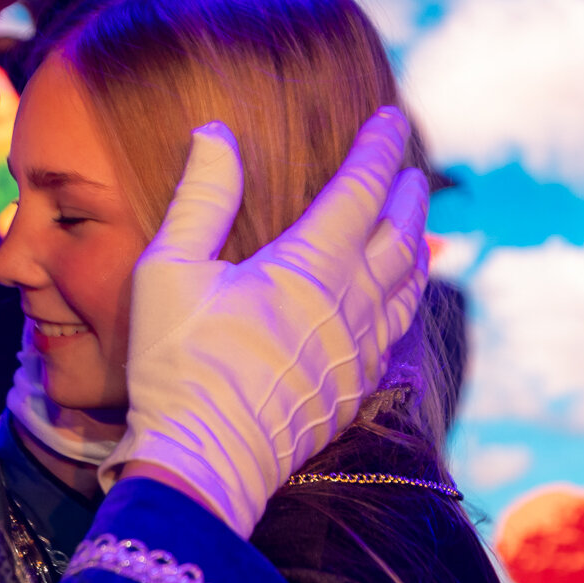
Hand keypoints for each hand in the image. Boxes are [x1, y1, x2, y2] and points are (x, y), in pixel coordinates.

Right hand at [103, 108, 429, 536]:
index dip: (378, 151)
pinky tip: (395, 302)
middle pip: (399, 236)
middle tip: (410, 170)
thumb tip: (217, 134)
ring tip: (415, 228)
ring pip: (407, 287)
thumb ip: (200, 197)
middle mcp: (348, 305)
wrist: (203, 463)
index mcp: (308, 267)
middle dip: (406, 196)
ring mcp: (358, 352)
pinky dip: (404, 301)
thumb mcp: (168, 271)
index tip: (390, 119)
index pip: (360, 191)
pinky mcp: (354, 390)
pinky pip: (395, 333)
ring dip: (415, 247)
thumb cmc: (177, 366)